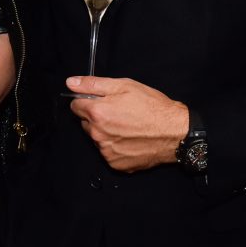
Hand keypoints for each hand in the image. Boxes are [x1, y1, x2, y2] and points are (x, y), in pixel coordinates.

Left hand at [66, 76, 188, 172]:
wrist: (174, 132)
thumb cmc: (153, 107)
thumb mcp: (124, 86)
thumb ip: (93, 84)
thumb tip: (71, 82)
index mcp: (97, 113)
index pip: (75, 106)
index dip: (87, 101)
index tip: (100, 102)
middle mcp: (97, 135)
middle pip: (85, 123)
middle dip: (97, 118)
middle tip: (119, 113)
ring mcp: (106, 151)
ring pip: (97, 139)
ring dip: (106, 133)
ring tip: (128, 127)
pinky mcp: (116, 164)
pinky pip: (108, 153)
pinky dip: (116, 147)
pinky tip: (131, 140)